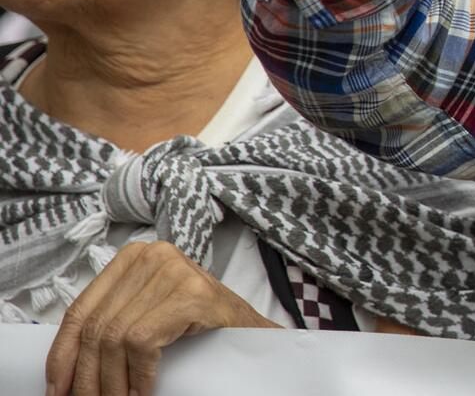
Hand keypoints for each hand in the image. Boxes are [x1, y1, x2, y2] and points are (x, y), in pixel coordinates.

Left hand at [45, 240, 279, 395]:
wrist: (253, 334)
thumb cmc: (198, 327)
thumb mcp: (148, 313)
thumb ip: (114, 319)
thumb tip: (64, 365)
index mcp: (133, 257)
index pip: (81, 310)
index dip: (62, 354)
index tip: (56, 388)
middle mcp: (152, 256)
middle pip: (97, 327)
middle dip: (86, 376)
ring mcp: (173, 272)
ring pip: (115, 338)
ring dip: (111, 382)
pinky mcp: (191, 295)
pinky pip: (143, 342)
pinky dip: (139, 375)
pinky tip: (142, 392)